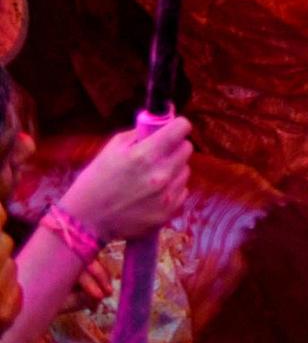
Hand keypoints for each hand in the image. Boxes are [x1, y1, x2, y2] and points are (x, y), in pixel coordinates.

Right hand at [59, 112, 193, 243]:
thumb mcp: (112, 149)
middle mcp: (160, 174)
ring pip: (185, 170)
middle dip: (174, 148)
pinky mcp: (168, 212)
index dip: (177, 126)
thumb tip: (162, 120)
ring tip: (151, 177)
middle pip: (187, 148)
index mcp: (144, 154)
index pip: (182, 128)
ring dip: (173, 170)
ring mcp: (166, 195)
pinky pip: (182, 190)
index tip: (172, 129)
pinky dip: (171, 189)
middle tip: (157, 155)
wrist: (85, 222)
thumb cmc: (95, 181)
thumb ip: (139, 133)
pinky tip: (152, 194)